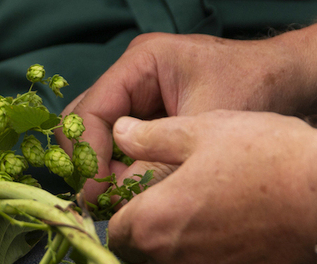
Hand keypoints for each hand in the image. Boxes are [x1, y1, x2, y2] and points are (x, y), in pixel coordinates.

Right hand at [55, 30, 316, 200]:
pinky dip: (119, 161)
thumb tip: (116, 199)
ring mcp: (139, 89)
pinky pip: (120, 136)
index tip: (92, 191)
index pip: (91, 108)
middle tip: (99, 194)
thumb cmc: (254, 87)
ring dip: (102, 161)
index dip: (86, 152)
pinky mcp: (149, 108)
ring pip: (98, 128)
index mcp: (141, 62)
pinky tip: (129, 183)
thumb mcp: (203, 127)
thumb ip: (157, 161)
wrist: (290, 79)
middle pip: (84, 116)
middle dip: (88, 157)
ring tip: (114, 193)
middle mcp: (132, 73)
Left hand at [107, 111, 316, 263]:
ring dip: (178, 244)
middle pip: (140, 254)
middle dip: (148, 232)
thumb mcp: (201, 132)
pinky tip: (227, 227)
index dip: (126, 213)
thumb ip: (151, 138)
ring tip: (201, 212)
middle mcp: (174, 259)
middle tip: (171, 203)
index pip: (116, 233)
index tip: (141, 197)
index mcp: (154, 223)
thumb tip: (121, 132)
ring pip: (172, 262)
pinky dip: (206, 253)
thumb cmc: (267, 159)